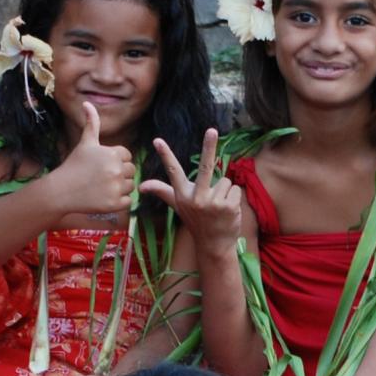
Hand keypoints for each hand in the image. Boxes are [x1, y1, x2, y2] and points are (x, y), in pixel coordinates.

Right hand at [51, 102, 138, 219]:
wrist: (61, 191)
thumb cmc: (74, 165)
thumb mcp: (85, 143)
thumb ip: (92, 124)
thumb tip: (87, 103)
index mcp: (112, 153)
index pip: (127, 156)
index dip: (115, 161)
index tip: (101, 165)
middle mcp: (116, 169)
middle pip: (131, 171)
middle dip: (118, 174)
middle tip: (100, 178)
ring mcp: (115, 187)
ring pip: (130, 186)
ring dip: (119, 188)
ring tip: (101, 187)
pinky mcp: (114, 204)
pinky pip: (128, 201)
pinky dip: (118, 202)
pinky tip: (103, 197)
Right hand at [142, 129, 244, 257]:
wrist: (214, 245)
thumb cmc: (196, 221)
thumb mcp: (178, 206)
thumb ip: (162, 191)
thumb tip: (141, 187)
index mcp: (183, 195)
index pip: (173, 171)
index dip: (166, 155)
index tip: (157, 140)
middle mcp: (196, 198)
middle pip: (205, 167)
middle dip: (209, 146)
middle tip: (212, 130)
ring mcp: (213, 202)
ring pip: (225, 180)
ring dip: (225, 191)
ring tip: (218, 207)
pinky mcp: (228, 206)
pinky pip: (235, 189)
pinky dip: (233, 198)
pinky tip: (227, 210)